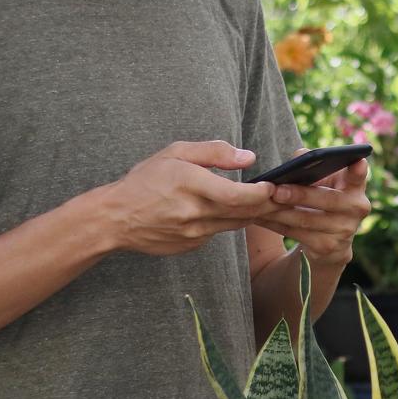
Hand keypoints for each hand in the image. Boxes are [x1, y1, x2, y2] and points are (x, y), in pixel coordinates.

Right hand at [102, 141, 276, 255]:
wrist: (115, 218)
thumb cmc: (145, 180)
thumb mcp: (175, 153)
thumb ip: (214, 152)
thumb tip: (249, 158)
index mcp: (191, 185)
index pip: (238, 195)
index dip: (262, 193)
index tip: (274, 186)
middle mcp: (195, 213)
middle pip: (244, 212)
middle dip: (267, 204)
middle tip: (283, 195)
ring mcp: (194, 234)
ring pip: (235, 225)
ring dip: (252, 215)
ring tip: (266, 203)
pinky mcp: (192, 245)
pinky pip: (218, 232)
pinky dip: (228, 222)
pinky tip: (230, 212)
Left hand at [252, 151, 370, 269]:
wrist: (331, 242)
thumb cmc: (324, 199)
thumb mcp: (324, 182)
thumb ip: (315, 166)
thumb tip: (300, 155)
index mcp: (356, 187)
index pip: (359, 176)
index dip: (359, 170)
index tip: (357, 161)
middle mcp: (356, 209)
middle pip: (327, 200)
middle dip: (300, 195)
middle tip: (275, 190)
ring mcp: (343, 230)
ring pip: (306, 219)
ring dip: (279, 211)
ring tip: (258, 203)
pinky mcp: (327, 246)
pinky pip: (296, 233)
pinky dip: (275, 224)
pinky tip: (258, 217)